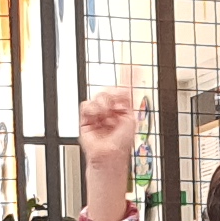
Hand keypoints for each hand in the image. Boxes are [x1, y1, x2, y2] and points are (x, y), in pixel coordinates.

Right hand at [77, 82, 142, 220]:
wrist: (108, 154)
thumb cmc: (121, 143)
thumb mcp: (130, 119)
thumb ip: (128, 102)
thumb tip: (128, 87)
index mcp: (123, 111)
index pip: (124, 91)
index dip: (128, 78)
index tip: (132, 66)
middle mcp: (111, 111)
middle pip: (109, 91)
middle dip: (112, 96)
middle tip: (114, 104)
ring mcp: (98, 114)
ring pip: (98, 96)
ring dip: (102, 104)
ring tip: (105, 115)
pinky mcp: (86, 119)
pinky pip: (86, 105)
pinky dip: (91, 109)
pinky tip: (96, 116)